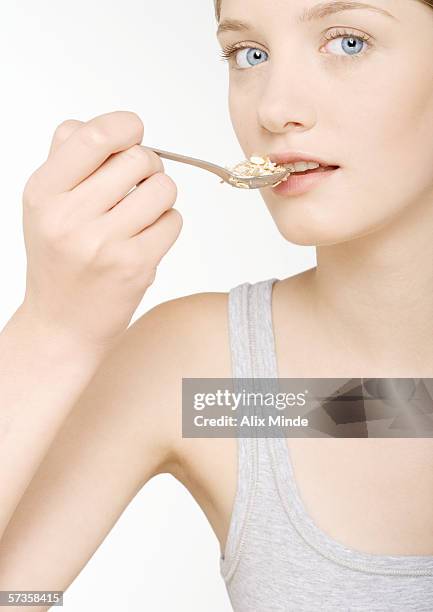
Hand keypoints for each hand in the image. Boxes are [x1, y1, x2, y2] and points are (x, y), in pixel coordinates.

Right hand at [20, 111, 182, 349]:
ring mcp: (104, 244)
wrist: (62, 323)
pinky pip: (173, 221)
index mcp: (43, 193)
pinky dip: (166, 224)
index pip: (94, 137)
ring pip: (164, 188)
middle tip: (138, 184)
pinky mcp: (135, 266)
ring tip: (142, 212)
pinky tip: (146, 237)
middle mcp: (70, 218)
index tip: (134, 133)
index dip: (125, 126)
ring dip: (160, 196)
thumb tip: (111, 127)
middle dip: (147, 165)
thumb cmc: (58, 258)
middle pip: (138, 158)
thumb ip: (68, 159)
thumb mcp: (45, 206)